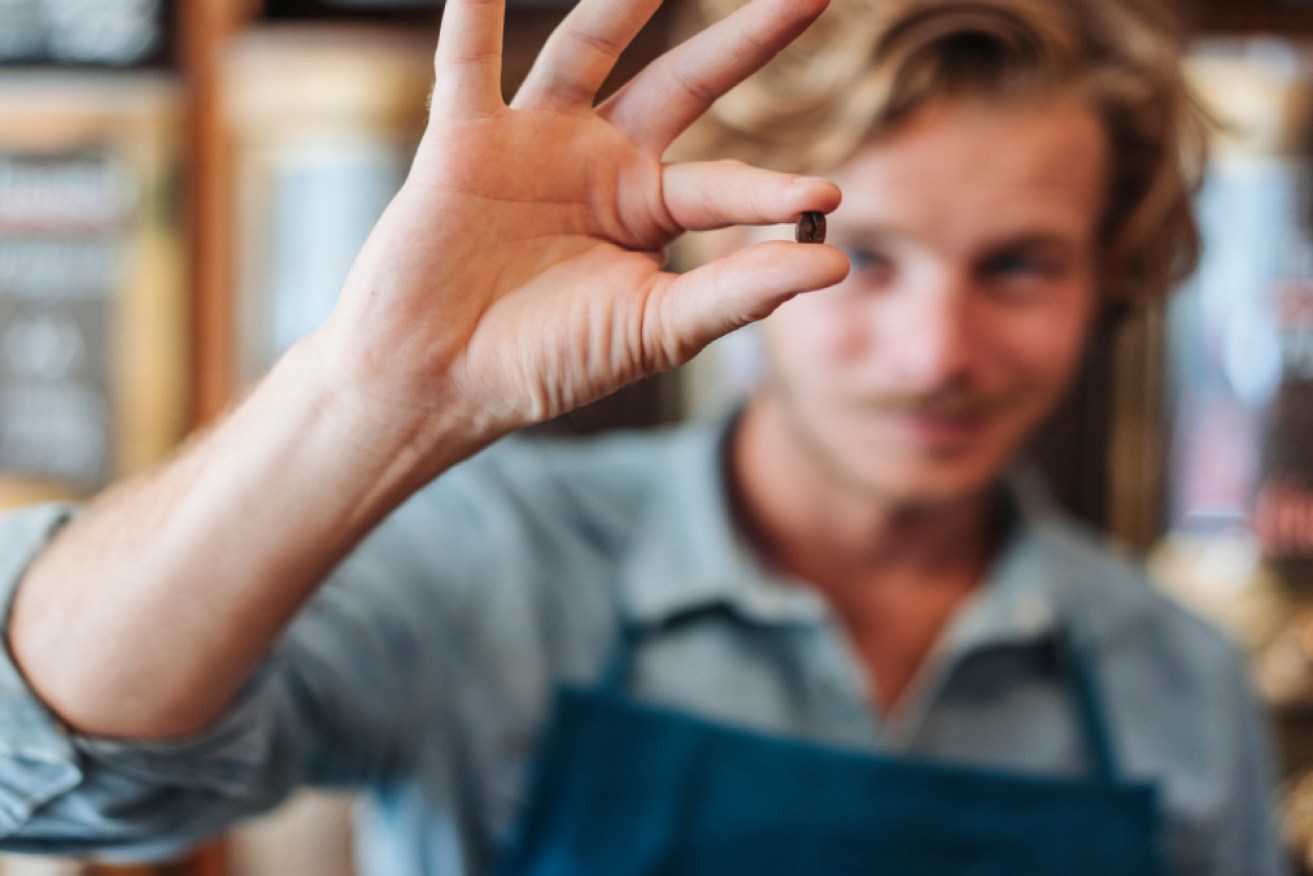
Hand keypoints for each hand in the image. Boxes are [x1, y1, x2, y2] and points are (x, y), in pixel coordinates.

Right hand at [311, 0, 848, 470]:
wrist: (438, 382)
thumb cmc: (546, 362)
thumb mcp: (655, 328)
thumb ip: (738, 292)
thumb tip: (836, 265)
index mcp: (648, 209)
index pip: (724, 185)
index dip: (772, 191)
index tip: (827, 195)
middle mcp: (599, 161)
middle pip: (684, 83)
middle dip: (745, 39)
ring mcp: (533, 141)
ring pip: (587, 48)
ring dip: (625, 2)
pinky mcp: (463, 138)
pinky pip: (469, 62)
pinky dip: (474, 14)